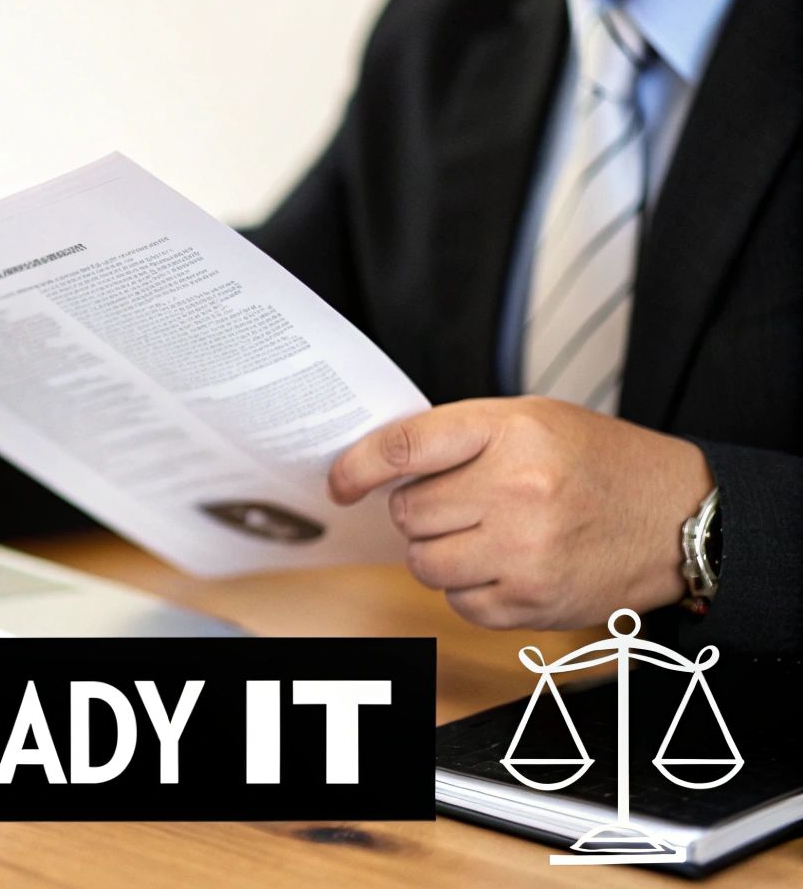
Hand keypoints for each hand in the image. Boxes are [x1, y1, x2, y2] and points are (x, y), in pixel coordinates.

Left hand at [327, 396, 712, 629]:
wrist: (681, 518)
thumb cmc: (601, 463)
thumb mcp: (534, 420)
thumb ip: (460, 437)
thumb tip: (380, 467)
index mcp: (513, 432)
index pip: (405, 448)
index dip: (358, 467)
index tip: (340, 482)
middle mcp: (518, 491)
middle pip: (407, 513)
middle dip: (420, 511)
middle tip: (459, 503)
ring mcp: (525, 552)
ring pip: (424, 562)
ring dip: (439, 551)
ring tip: (483, 534)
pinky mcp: (532, 601)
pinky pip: (458, 603)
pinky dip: (468, 588)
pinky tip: (504, 565)